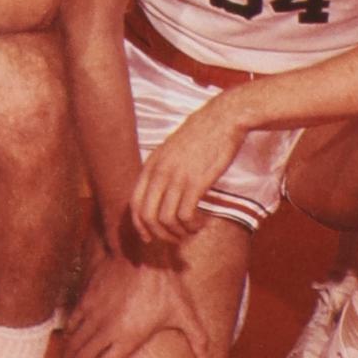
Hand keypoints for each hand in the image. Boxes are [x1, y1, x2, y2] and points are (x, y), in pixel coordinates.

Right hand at [63, 251, 215, 357]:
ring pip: (74, 343)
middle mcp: (106, 330)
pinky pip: (73, 322)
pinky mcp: (88, 299)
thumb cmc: (165, 282)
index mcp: (127, 337)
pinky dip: (68, 335)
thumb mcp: (185, 311)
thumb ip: (198, 338)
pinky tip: (69, 342)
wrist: (142, 250)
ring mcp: (95, 314)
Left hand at [126, 94, 248, 248]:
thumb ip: (162, 168)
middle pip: (147, 216)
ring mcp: (177, 177)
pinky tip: (201, 223)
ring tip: (191, 230)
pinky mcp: (196, 182)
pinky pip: (185, 216)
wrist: (222, 118)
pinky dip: (192, 226)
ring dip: (178, 233)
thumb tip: (159, 192)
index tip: (149, 237)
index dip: (140, 226)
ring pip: (166, 220)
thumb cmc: (201, 135)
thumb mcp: (171, 149)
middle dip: (159, 234)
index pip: (134, 204)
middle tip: (174, 239)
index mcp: (151, 165)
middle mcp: (160, 172)